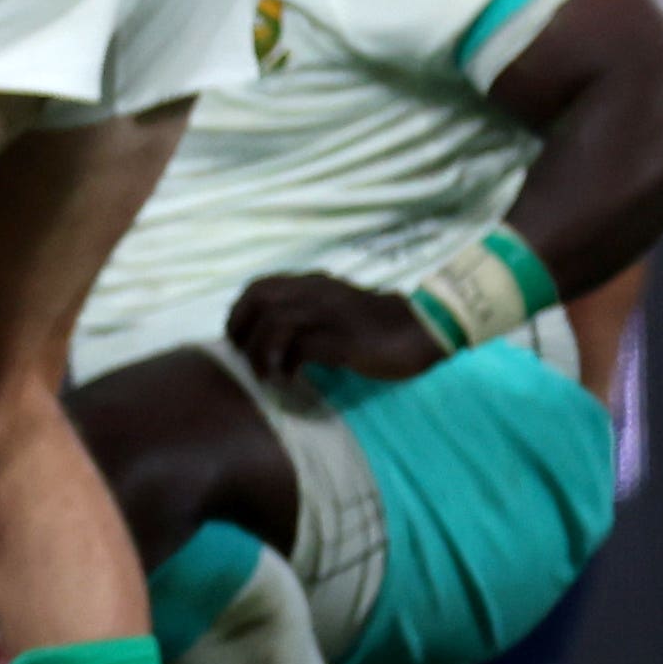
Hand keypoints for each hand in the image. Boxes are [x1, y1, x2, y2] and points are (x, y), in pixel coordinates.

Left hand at [227, 269, 444, 383]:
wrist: (424, 330)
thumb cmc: (376, 326)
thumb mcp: (335, 309)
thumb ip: (306, 313)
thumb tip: (266, 338)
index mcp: (313, 284)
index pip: (259, 288)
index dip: (240, 313)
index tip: (239, 340)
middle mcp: (317, 293)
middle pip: (259, 302)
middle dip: (242, 332)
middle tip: (246, 360)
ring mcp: (331, 314)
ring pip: (275, 324)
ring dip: (261, 353)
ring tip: (266, 376)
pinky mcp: (345, 340)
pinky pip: (301, 348)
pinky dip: (286, 365)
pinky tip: (289, 379)